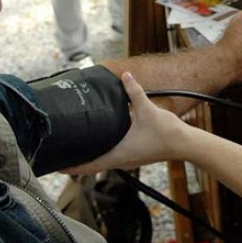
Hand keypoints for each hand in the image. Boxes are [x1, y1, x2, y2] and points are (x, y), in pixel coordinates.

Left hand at [68, 73, 188, 173]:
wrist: (185, 144)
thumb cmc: (166, 132)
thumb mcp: (147, 109)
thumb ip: (134, 92)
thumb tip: (125, 75)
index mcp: (119, 154)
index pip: (90, 165)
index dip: (72, 167)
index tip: (57, 167)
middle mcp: (121, 160)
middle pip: (93, 166)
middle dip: (77, 162)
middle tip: (60, 155)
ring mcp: (128, 160)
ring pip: (103, 162)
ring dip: (90, 158)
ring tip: (76, 150)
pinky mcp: (134, 156)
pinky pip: (112, 157)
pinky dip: (102, 154)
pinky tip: (99, 143)